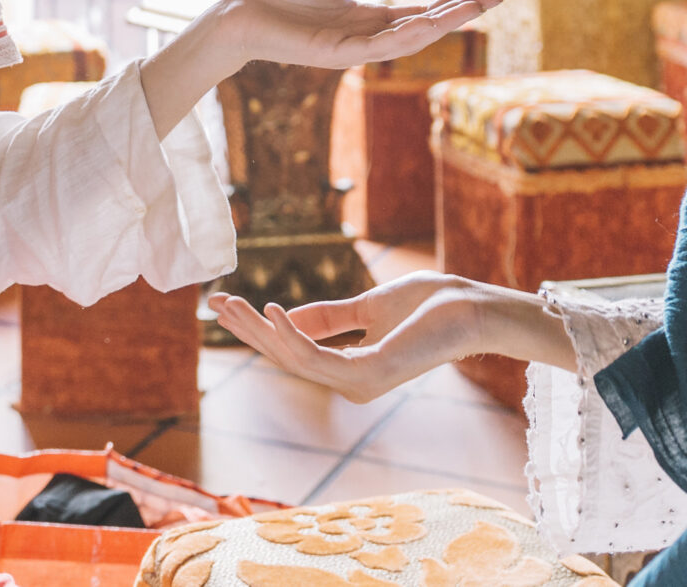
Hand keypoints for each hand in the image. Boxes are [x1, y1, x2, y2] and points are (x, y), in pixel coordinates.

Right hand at [210, 271, 572, 403]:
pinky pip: (318, 357)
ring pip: (294, 358)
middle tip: (214, 303)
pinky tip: (273, 311)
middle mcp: (351, 385)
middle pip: (285, 358)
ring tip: (232, 303)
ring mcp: (360, 384)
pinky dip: (292, 335)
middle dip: (247, 330)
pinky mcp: (369, 374)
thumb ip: (328, 316)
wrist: (472, 307)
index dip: (257, 329)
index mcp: (350, 372)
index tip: (225, 302)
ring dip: (259, 330)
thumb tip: (284, 317)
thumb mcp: (366, 307)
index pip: (292, 352)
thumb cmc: (430, 305)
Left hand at [212, 0, 498, 74]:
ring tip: (475, 5)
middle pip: (423, 27)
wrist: (235, 14)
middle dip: (460, 12)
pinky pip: (378, 48)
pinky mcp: (334, 54)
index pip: (418, 11)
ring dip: (443, 23)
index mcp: (365, 19)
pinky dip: (406, 35)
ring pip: (408, 39)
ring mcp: (352, 49)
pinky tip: (431, 20)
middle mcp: (364, 37)